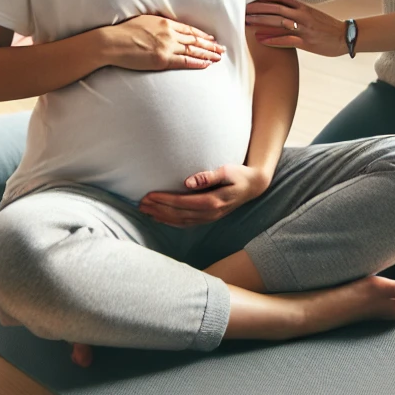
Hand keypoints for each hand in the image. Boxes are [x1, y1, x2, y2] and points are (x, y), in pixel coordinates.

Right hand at [101, 14, 225, 70]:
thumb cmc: (124, 31)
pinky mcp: (162, 60)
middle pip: (195, 40)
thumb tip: (166, 27)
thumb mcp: (145, 20)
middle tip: (222, 49)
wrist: (113, 42)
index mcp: (165, 22)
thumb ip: (159, 24)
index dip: (202, 35)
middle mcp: (169, 33)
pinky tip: (206, 64)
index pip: (189, 29)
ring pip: (193, 50)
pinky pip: (184, 61)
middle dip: (210, 45)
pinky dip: (197, 63)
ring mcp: (167, 46)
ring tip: (219, 57)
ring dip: (208, 54)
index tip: (212, 38)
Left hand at [139, 163, 270, 226]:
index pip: (183, 203)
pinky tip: (160, 218)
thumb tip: (188, 182)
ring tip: (145, 211)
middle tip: (140, 204)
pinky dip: (171, 222)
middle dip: (158, 209)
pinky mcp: (208, 218)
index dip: (165, 201)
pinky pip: (186, 223)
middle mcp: (210, 213)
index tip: (149, 195)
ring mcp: (209, 218)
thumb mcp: (228, 170)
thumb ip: (208, 176)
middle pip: (179, 214)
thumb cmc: (239, 174)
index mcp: (214, 201)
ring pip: (181, 221)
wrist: (254, 186)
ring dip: (162, 217)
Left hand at [246, 0, 346, 56]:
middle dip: (258, 8)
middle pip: (276, 9)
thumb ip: (296, 8)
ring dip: (261, 22)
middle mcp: (302, 15)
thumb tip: (281, 4)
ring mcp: (304, 28)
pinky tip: (260, 39)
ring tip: (247, 22)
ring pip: (279, 23)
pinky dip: (272, 39)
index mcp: (303, 7)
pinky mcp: (306, 42)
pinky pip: (286, 40)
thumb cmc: (326, 26)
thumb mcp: (312, 13)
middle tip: (243, 8)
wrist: (344, 37)